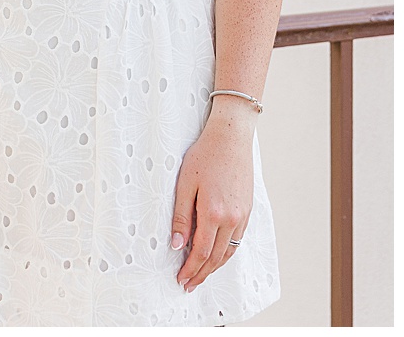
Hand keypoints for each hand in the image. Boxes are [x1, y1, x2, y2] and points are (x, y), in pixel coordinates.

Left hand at [171, 105, 255, 291]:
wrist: (231, 138)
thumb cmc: (204, 157)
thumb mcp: (185, 184)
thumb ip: (181, 216)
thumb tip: (176, 244)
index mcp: (214, 214)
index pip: (201, 252)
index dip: (190, 268)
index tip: (181, 279)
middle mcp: (232, 219)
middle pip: (216, 257)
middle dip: (202, 273)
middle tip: (188, 284)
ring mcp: (242, 216)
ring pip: (229, 252)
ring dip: (215, 267)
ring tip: (201, 275)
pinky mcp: (247, 210)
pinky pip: (237, 240)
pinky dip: (226, 253)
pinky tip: (217, 255)